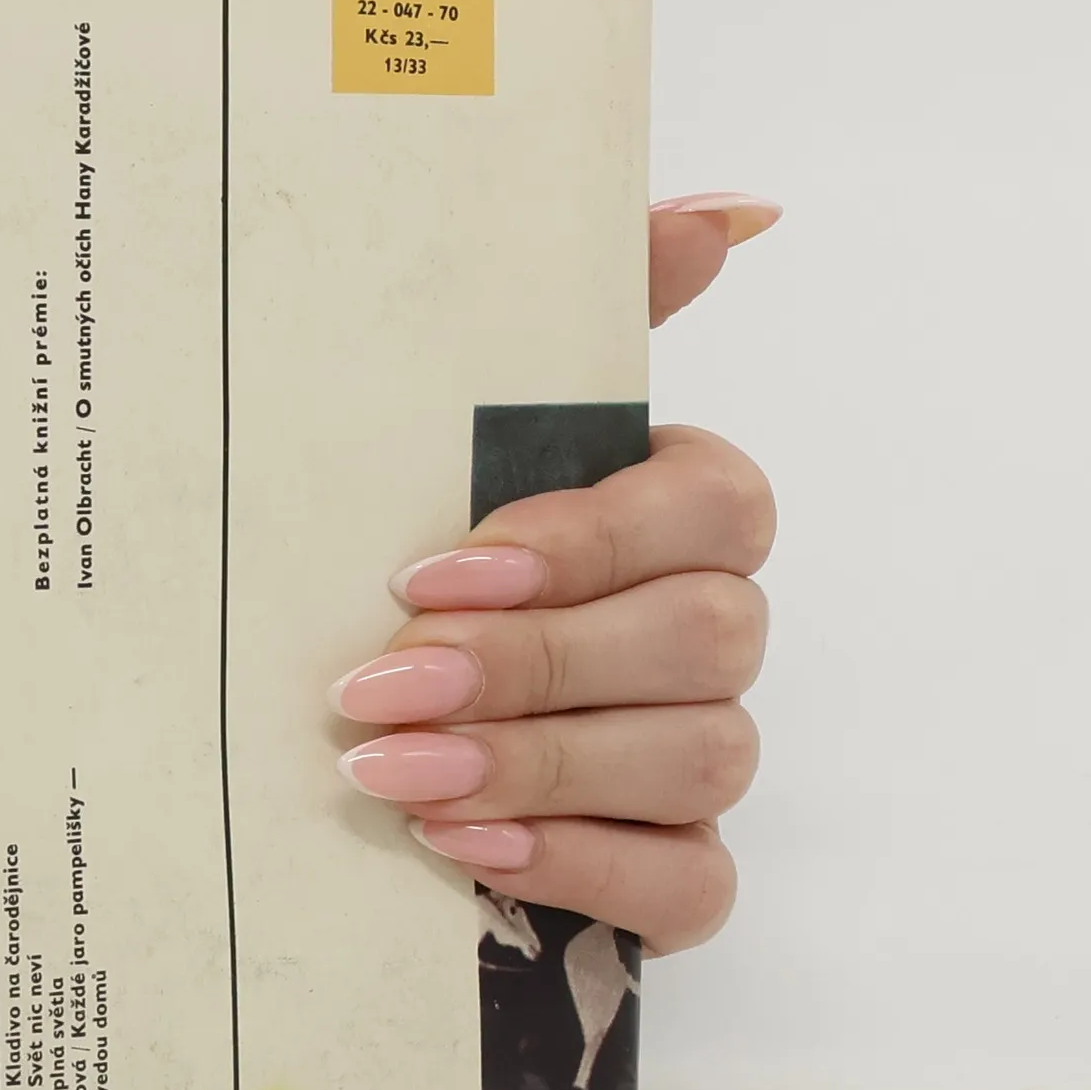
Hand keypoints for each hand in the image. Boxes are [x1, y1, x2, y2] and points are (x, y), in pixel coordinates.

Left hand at [330, 192, 780, 956]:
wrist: (361, 713)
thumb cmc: (425, 561)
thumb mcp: (467, 434)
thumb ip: (592, 312)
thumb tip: (728, 208)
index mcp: (681, 514)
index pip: (711, 508)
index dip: (582, 542)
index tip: (429, 573)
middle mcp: (711, 630)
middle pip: (703, 638)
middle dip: (533, 663)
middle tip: (378, 685)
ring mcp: (704, 753)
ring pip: (700, 758)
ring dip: (538, 764)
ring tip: (393, 773)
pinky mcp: (681, 865)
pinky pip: (690, 880)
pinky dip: (581, 864)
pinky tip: (468, 844)